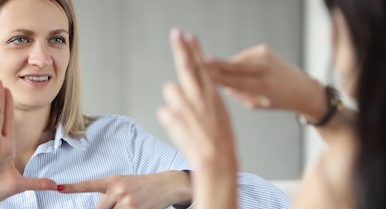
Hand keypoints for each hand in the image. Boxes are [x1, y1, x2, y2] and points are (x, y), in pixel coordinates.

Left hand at [57, 171, 191, 208]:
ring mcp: (127, 201)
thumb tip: (100, 207)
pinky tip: (135, 207)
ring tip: (129, 205)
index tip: (58, 187)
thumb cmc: (143, 186)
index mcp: (113, 180)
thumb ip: (110, 194)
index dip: (73, 187)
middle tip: (122, 204)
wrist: (166, 185)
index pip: (89, 184)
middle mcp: (118, 189)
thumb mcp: (125, 183)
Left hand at [157, 29, 236, 208]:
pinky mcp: (174, 115)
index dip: (195, 50)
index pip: (202, 66)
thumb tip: (190, 94)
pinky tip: (181, 129)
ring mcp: (186, 104)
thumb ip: (203, 101)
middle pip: (187, 66)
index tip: (189, 36)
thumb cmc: (220, 141)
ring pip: (170, 89)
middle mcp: (200, 95)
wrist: (216, 160)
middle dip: (181, 48)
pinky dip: (170, 119)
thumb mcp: (218, 116)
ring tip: (184, 117)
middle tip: (176, 33)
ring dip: (173, 100)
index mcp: (212, 95)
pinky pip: (165, 111)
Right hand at [206, 44, 327, 120]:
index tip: (205, 76)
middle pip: (234, 66)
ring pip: (236, 60)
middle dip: (216, 64)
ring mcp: (266, 56)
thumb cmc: (278, 101)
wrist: (302, 88)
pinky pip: (243, 56)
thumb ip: (238, 95)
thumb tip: (220, 84)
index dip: (219, 78)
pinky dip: (236, 62)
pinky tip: (234, 69)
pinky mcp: (264, 49)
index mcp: (265, 87)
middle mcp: (266, 69)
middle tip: (200, 62)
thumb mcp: (257, 105)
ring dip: (225, 65)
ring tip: (212, 69)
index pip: (236, 81)